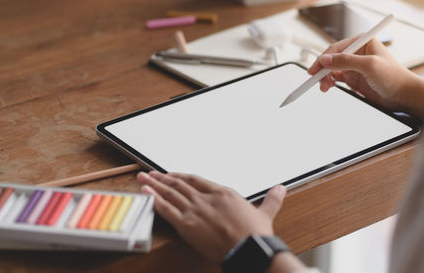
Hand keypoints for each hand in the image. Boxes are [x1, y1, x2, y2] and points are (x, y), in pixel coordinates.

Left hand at [137, 171, 285, 262]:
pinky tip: (145, 194)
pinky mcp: (187, 226)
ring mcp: (196, 211)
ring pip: (170, 194)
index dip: (182, 177)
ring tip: (143, 178)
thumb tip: (281, 188)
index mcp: (223, 193)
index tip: (173, 175)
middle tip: (150, 173)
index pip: (197, 180)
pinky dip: (154, 200)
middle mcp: (207, 198)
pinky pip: (167, 210)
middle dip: (163, 178)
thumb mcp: (266, 213)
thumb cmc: (256, 235)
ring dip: (154, 185)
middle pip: (180, 184)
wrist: (249, 250)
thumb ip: (272, 199)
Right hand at [308, 36, 423, 119]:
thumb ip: (346, 61)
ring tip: (324, 87)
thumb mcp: (369, 66)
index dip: (324, 58)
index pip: (336, 48)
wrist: (404, 96)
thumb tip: (326, 59)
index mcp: (362, 42)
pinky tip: (327, 87)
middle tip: (314, 79)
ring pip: (332, 69)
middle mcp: (357, 52)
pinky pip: (336, 78)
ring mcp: (355, 66)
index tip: (315, 69)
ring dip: (325, 77)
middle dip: (322, 69)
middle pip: (332, 58)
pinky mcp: (354, 78)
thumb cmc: (394, 77)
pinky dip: (329, 83)